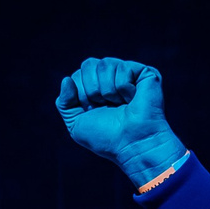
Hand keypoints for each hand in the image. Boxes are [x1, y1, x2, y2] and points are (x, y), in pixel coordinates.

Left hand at [54, 58, 186, 187]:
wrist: (131, 143)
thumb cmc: (106, 137)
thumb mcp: (76, 124)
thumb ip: (64, 103)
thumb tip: (66, 79)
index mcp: (94, 88)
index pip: (77, 74)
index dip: (81, 94)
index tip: (94, 111)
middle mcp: (110, 78)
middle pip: (89, 64)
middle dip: (92, 89)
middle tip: (106, 106)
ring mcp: (128, 74)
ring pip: (105, 64)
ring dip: (108, 90)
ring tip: (121, 104)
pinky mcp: (145, 73)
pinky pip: (123, 68)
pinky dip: (124, 88)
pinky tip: (133, 99)